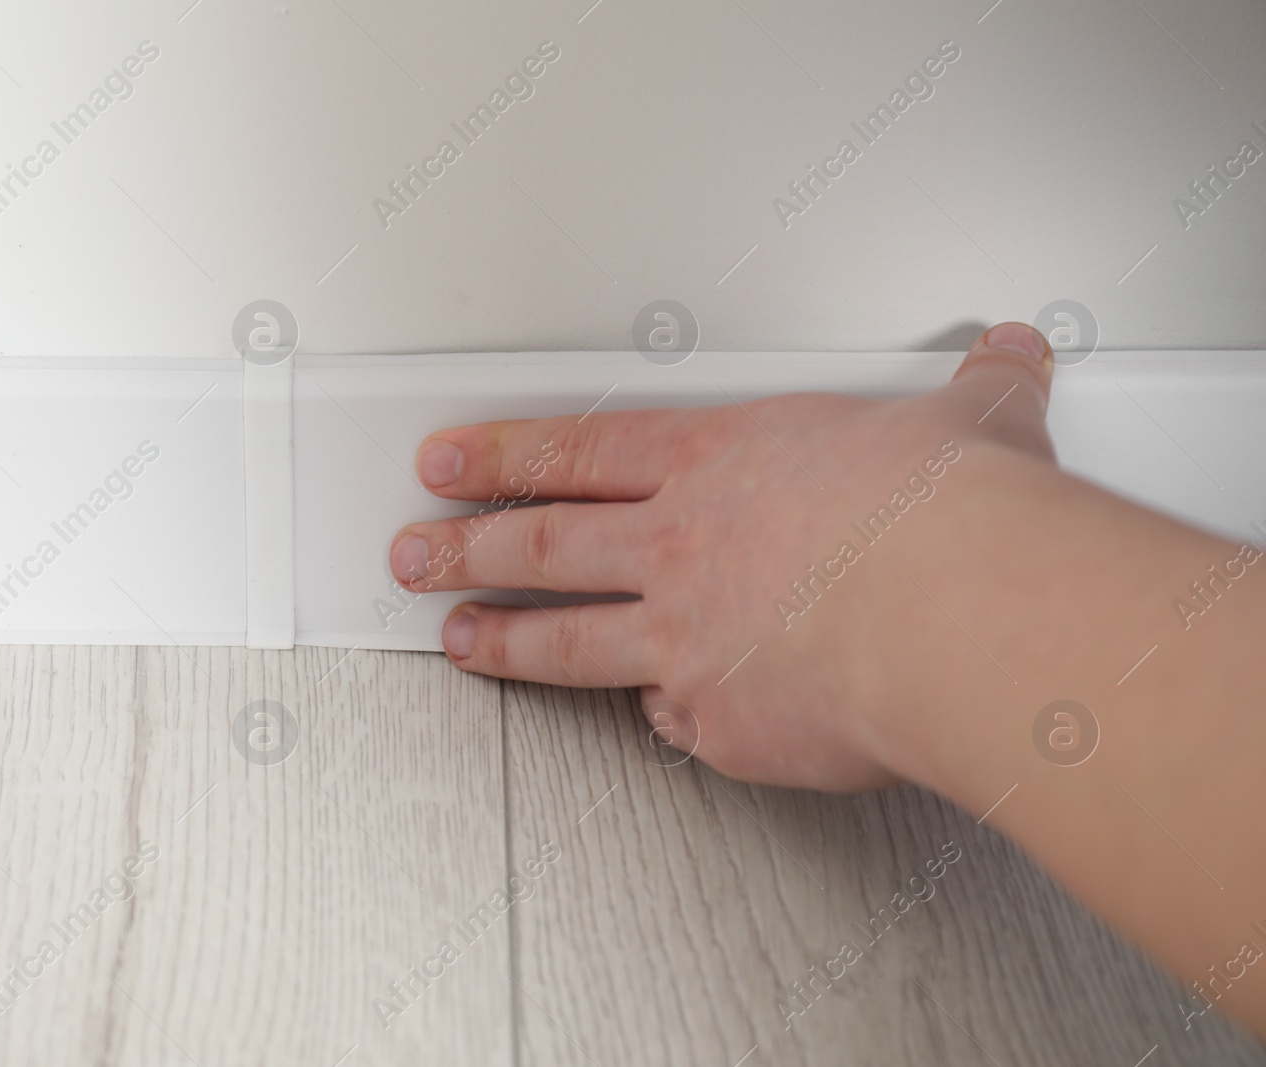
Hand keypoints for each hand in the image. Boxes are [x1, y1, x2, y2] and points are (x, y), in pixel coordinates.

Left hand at [389, 322, 1057, 790]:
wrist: (960, 612)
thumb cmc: (950, 514)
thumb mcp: (972, 419)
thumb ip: (976, 392)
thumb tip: (1010, 359)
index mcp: (719, 461)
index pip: (577, 451)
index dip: (499, 456)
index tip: (447, 462)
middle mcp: (683, 548)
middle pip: (542, 544)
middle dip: (465, 547)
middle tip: (412, 552)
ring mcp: (687, 639)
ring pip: (564, 639)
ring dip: (500, 640)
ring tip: (455, 639)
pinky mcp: (719, 723)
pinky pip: (671, 723)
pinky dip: (658, 720)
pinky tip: (647, 722)